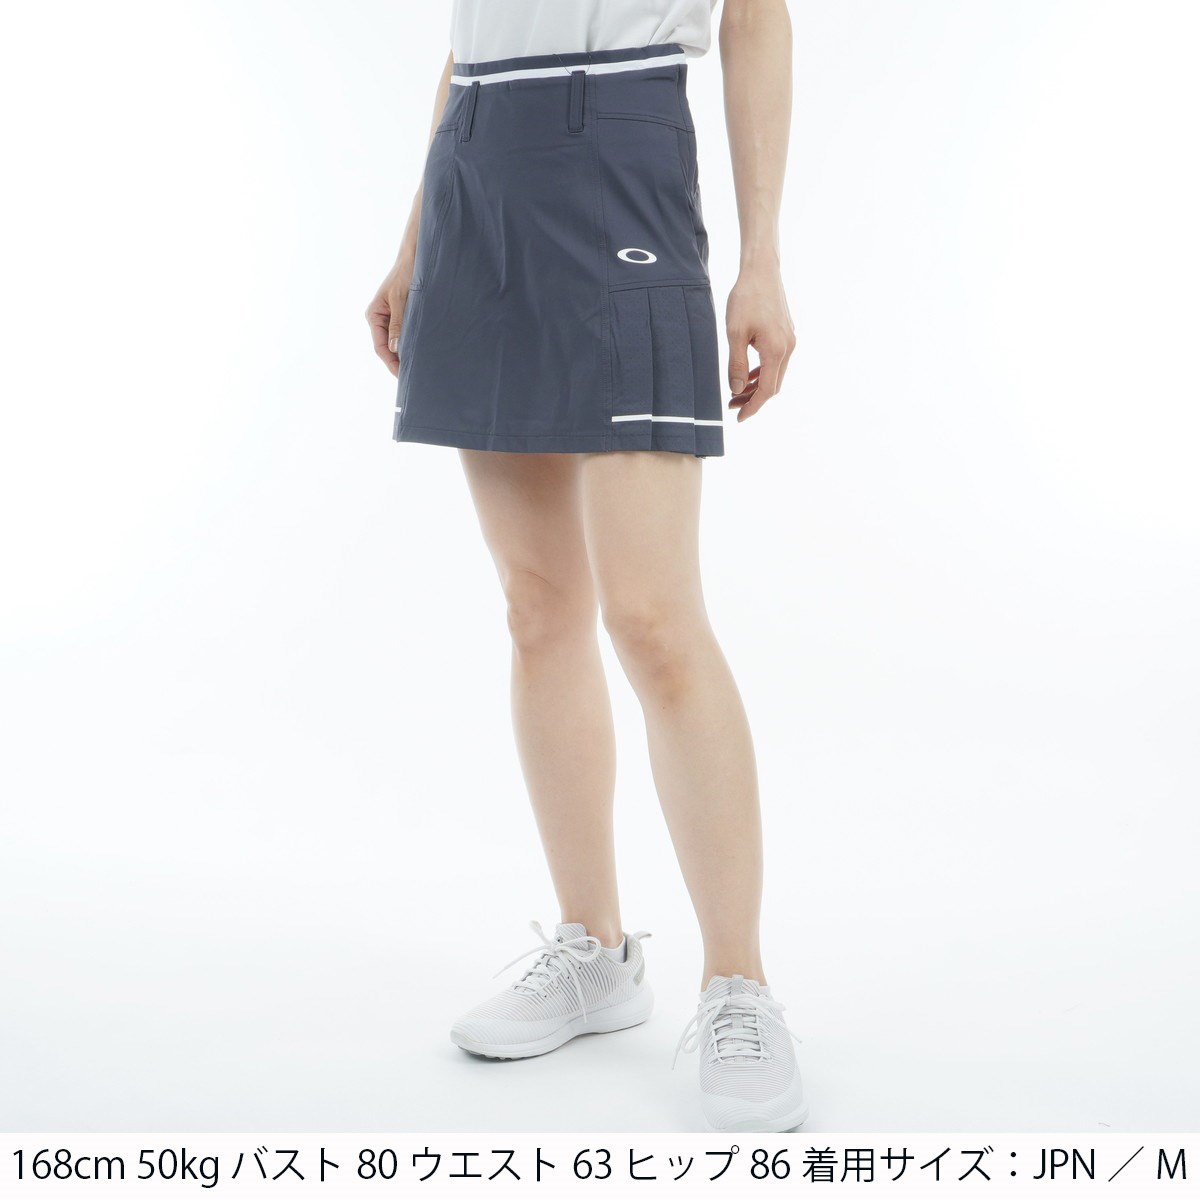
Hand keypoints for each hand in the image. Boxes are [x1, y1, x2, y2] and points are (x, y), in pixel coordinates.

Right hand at [365, 256, 414, 377]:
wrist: (415, 256)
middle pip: (387, 348)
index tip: (401, 375)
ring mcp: (391, 318)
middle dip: (397, 362)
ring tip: (417, 369)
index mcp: (374, 315)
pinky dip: (410, 345)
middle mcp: (380, 318)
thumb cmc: (406, 274)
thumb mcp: (401, 299)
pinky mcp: (403, 316)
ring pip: (396, 343)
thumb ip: (398, 323)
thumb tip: (394, 348)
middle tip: (412, 377)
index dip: (390, 362)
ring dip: (405, 355)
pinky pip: (404, 335)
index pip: (380, 346)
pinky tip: (421, 353)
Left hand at [725, 265, 796, 420]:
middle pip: (773, 386)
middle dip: (754, 399)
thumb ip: (736, 364)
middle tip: (732, 405)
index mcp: (776, 351)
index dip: (753, 407)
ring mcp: (790, 341)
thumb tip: (737, 390)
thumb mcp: (735, 333)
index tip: (738, 418)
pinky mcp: (787, 334)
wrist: (762, 270)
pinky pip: (776, 362)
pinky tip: (748, 374)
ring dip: (757, 386)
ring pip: (775, 374)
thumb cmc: (746, 298)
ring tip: (737, 392)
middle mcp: (788, 348)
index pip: (766, 391)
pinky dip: (763, 372)